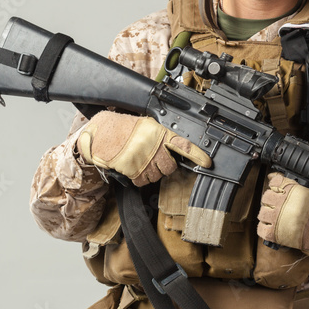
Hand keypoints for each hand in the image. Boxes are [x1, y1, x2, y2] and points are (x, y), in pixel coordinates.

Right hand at [76, 111, 211, 186]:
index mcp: (159, 134)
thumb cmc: (121, 129)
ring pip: (157, 177)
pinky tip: (132, 167)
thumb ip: (161, 136)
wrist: (100, 135)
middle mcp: (154, 148)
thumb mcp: (145, 126)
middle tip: (153, 158)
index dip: (198, 155)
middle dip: (163, 166)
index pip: (184, 145)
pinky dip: (138, 178)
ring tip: (139, 160)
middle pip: (170, 167)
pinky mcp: (134, 172)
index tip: (207, 162)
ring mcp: (144, 161)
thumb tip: (173, 146)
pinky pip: (143, 182)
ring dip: (150, 172)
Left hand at [257, 173, 308, 262]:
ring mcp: (277, 219)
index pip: (274, 181)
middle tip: (278, 205)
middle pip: (266, 196)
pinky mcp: (275, 234)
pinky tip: (271, 228)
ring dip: (267, 214)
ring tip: (276, 217)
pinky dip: (264, 228)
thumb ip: (293, 184)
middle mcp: (282, 203)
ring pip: (262, 213)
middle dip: (271, 200)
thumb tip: (274, 176)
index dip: (275, 185)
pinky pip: (261, 229)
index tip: (278, 189)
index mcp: (292, 190)